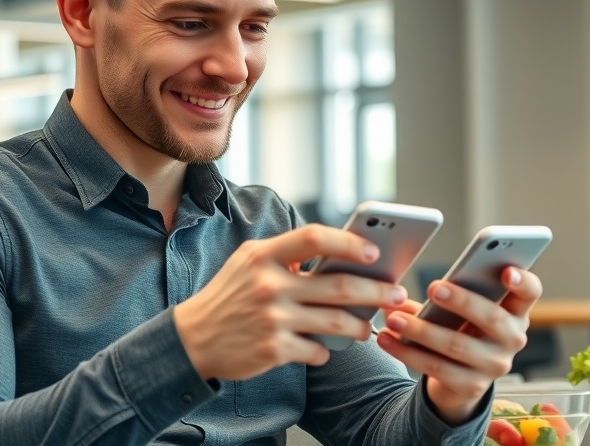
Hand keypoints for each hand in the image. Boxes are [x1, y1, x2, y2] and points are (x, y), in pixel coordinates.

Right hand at [173, 225, 407, 380]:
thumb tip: (339, 256)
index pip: (313, 237)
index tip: (374, 250)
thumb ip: (286, 256)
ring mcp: (272, 319)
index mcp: (263, 256)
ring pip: (337, 322)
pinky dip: (327, 352)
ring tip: (369, 326)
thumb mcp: (248, 263)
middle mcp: (269, 285)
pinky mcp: (273, 350)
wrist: (192, 339)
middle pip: (339, 285)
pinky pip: (317, 351)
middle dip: (377, 291)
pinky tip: (326, 350)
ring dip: (361, 325)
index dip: (348, 242)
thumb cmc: (229, 296)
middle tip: (397, 294)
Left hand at [376, 267, 542, 424]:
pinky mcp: (472, 386)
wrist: (459, 380)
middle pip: (492, 318)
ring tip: (394, 318)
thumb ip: (438, 297)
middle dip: (462, 301)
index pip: (530, 293)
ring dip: (421, 330)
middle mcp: (512, 339)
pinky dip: (406, 352)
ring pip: (457, 345)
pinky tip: (386, 339)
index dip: (523, 281)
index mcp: (514, 311)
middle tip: (433, 288)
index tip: (506, 272)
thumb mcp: (458, 311)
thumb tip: (396, 294)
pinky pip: (436, 368)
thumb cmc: (460, 329)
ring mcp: (495, 365)